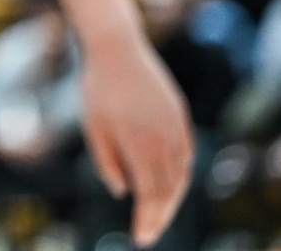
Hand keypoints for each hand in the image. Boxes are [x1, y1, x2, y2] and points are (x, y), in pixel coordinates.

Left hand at [78, 29, 193, 243]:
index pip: (152, 195)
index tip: (141, 239)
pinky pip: (185, 155)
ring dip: (171, 198)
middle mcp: (166, 139)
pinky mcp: (180, 117)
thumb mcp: (94, 129)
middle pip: (170, 190)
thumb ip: (108, 164)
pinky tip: (168, 185)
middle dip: (160, 216)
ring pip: (182, 175)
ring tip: (157, 215)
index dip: (149, 220)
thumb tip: (123, 192)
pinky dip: (179, 175)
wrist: (117, 48)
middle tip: (148, 234)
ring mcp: (177, 127)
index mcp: (142, 144)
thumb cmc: (98, 90)